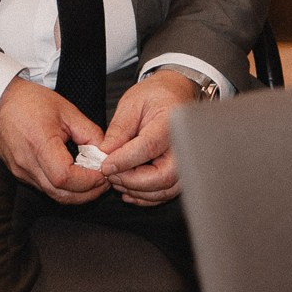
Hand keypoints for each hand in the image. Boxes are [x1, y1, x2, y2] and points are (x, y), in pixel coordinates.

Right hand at [0, 77, 108, 205]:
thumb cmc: (30, 101)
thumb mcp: (66, 110)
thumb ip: (90, 133)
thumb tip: (105, 153)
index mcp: (39, 144)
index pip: (65, 177)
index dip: (89, 180)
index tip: (103, 172)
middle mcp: (27, 164)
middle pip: (61, 194)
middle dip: (88, 193)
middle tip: (104, 182)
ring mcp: (21, 172)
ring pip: (54, 195)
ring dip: (77, 194)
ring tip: (93, 180)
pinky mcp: (20, 174)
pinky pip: (45, 188)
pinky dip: (63, 188)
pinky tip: (74, 177)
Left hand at [96, 70, 197, 206]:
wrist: (175, 95)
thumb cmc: (156, 96)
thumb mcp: (132, 103)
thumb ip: (119, 129)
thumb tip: (105, 153)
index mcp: (171, 121)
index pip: (148, 147)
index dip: (124, 160)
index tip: (105, 165)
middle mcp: (183, 145)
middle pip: (162, 176)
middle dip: (132, 181)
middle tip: (110, 174)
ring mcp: (186, 161)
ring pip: (165, 190)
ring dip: (137, 191)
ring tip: (116, 180)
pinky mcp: (182, 172)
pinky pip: (166, 193)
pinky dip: (145, 196)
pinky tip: (128, 189)